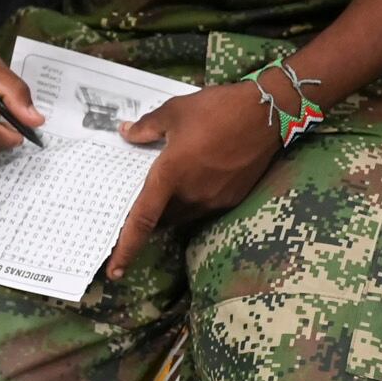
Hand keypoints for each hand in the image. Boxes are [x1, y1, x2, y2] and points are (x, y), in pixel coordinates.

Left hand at [106, 82, 283, 277]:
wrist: (266, 114)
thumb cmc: (217, 109)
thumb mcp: (174, 111)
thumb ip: (146, 127)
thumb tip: (126, 132)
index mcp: (170, 175)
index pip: (142, 220)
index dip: (126, 248)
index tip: (115, 271)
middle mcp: (191, 195)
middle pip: (163, 219)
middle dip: (151, 215)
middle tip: (145, 198)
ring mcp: (214, 200)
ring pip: (184, 214)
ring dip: (174, 205)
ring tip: (175, 181)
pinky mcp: (232, 198)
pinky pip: (205, 207)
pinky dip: (196, 197)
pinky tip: (201, 176)